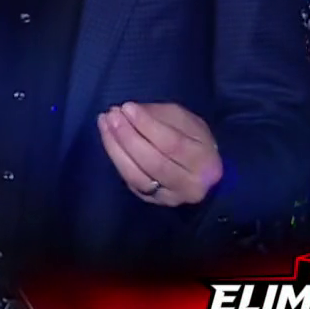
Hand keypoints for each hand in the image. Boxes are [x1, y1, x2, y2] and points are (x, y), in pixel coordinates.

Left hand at [97, 101, 222, 206]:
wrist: (201, 173)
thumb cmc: (194, 141)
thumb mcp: (186, 121)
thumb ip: (160, 116)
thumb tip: (130, 111)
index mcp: (205, 162)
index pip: (172, 144)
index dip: (147, 125)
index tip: (127, 107)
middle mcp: (189, 186)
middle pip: (153, 162)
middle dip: (127, 136)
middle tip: (111, 116)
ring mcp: (169, 198)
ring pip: (137, 176)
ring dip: (115, 148)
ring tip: (105, 124)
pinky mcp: (152, 202)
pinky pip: (130, 181)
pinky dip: (117, 159)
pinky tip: (109, 139)